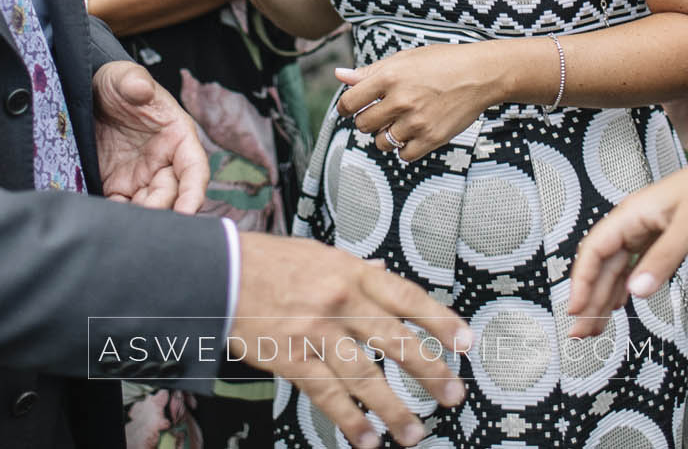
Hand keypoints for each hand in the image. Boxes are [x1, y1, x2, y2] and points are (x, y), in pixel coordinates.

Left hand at [92, 61, 207, 212]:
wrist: (88, 93)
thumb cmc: (116, 82)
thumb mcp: (123, 76)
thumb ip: (134, 80)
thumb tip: (140, 88)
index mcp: (177, 136)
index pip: (194, 169)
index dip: (193, 192)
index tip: (188, 211)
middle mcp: (164, 160)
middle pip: (171, 194)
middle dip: (161, 211)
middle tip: (143, 223)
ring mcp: (141, 175)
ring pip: (149, 206)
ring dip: (140, 218)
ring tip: (123, 224)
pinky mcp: (118, 185)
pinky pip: (122, 206)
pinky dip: (117, 215)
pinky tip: (106, 218)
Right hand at [231, 234, 471, 448]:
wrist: (221, 272)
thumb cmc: (270, 262)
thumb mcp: (321, 256)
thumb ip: (356, 273)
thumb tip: (386, 277)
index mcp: (352, 272)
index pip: (408, 297)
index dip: (440, 322)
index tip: (465, 343)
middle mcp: (340, 301)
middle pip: (396, 341)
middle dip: (430, 371)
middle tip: (452, 394)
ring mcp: (316, 333)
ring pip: (366, 376)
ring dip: (393, 409)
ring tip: (414, 433)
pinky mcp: (292, 359)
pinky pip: (327, 395)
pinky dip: (350, 421)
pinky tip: (367, 439)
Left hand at [334, 43, 500, 162]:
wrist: (480, 74)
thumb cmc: (441, 62)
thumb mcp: (404, 59)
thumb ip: (370, 71)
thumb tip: (339, 75)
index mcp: (389, 77)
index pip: (349, 102)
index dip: (345, 107)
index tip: (351, 108)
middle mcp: (400, 100)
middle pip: (363, 125)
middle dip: (367, 120)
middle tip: (381, 113)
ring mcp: (416, 122)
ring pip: (381, 142)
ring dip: (385, 135)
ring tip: (399, 123)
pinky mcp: (432, 138)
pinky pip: (403, 155)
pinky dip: (404, 148)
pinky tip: (412, 133)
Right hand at [568, 130, 687, 337]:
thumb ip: (661, 260)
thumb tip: (636, 291)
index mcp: (631, 214)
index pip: (594, 251)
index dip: (581, 282)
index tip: (575, 309)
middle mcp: (633, 222)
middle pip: (601, 264)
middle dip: (589, 298)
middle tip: (582, 331)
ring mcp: (646, 229)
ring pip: (617, 267)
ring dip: (604, 296)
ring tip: (596, 324)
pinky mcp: (660, 236)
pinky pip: (634, 264)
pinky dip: (625, 285)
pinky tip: (621, 300)